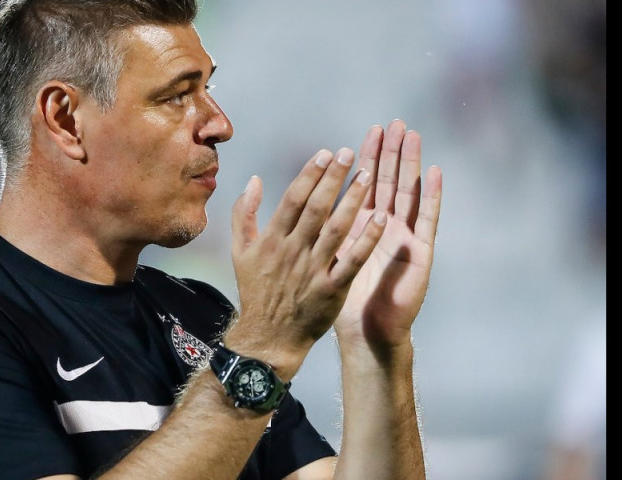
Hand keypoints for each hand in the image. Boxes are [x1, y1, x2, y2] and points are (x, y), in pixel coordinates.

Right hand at [228, 148, 386, 376]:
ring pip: (336, 228)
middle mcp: (293, 251)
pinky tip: (381, 218)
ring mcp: (313, 270)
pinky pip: (352, 260)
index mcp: (272, 240)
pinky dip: (367, 239)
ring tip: (368, 175)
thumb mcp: (240, 252)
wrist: (268, 338)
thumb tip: (252, 180)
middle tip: (349, 153)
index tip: (325, 153)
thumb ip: (244, 214)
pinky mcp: (331, 289)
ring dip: (353, 200)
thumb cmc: (257, 292)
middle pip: (316, 208)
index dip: (310, 174)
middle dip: (333, 178)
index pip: (293, 199)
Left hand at [334, 119, 442, 350]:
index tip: (368, 132)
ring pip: (409, 193)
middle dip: (391, 152)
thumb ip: (316, 230)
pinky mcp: (419, 253)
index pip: (365, 185)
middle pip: (389, 181)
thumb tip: (297, 204)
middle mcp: (385, 228)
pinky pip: (427, 220)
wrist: (365, 332)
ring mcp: (404, 237)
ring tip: (413, 135)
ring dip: (411, 164)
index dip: (367, 159)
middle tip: (394, 122)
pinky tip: (435, 172)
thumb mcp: (325, 260)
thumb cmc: (342, 300)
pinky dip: (432, 195)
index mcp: (360, 227)